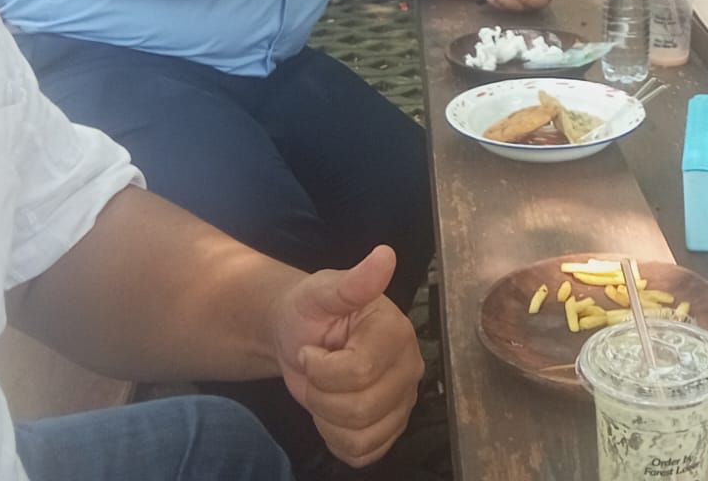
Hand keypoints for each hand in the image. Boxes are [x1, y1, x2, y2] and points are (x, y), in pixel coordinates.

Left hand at [271, 245, 423, 468]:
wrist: (298, 337)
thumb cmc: (309, 311)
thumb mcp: (320, 292)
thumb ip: (353, 282)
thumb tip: (385, 255)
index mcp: (395, 331)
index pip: (360, 372)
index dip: (322, 369)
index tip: (311, 349)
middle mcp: (409, 366)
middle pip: (361, 409)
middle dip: (320, 395)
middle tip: (314, 371)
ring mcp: (403, 400)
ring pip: (362, 435)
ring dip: (327, 419)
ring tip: (324, 390)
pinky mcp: (392, 427)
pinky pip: (364, 453)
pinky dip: (338, 440)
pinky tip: (333, 413)